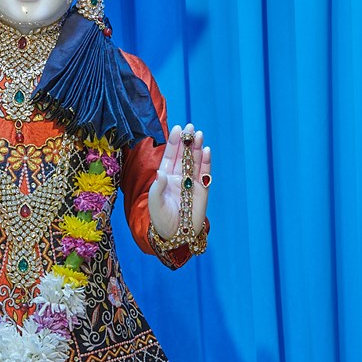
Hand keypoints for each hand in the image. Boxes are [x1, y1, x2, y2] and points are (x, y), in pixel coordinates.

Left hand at [147, 124, 210, 240]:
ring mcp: (191, 182)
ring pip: (195, 161)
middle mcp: (178, 176)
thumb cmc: (162, 220)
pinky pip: (204, 173)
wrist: (176, 235)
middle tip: (190, 126)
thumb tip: (161, 172)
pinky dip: (206, 162)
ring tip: (199, 135)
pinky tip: (206, 151)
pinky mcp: (202, 190)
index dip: (173, 143)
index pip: (170, 156)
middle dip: (187, 141)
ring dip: (197, 148)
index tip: (177, 128)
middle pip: (183, 155)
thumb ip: (157, 188)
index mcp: (165, 177)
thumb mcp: (155, 205)